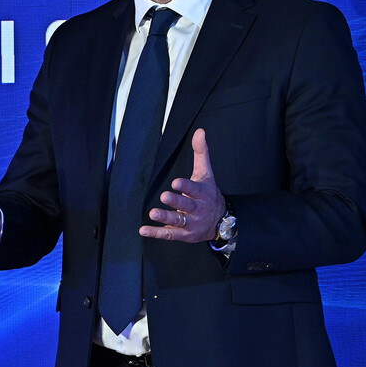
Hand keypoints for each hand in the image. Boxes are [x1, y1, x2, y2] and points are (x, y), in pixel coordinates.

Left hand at [141, 128, 224, 242]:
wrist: (222, 220)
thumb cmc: (208, 193)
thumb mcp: (206, 173)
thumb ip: (201, 153)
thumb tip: (200, 131)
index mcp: (202, 193)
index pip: (194, 189)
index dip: (185, 186)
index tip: (175, 182)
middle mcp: (197, 209)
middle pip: (187, 205)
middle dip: (176, 201)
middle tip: (165, 196)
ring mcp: (191, 223)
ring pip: (178, 220)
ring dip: (165, 217)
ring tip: (153, 213)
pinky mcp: (183, 234)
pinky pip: (169, 234)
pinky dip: (156, 233)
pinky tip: (143, 230)